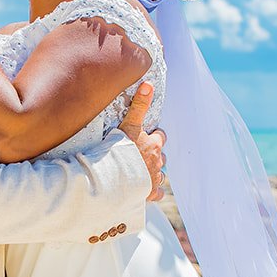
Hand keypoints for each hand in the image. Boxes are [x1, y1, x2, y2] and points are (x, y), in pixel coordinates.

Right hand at [120, 83, 166, 201]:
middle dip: (153, 154)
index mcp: (154, 144)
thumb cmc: (121, 150)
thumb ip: (139, 105)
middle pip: (160, 155)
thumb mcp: (129, 124)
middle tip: (140, 154)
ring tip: (141, 171)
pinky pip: (158, 193)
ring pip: (160, 173)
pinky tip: (147, 191)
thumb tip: (148, 83)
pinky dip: (154, 191)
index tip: (146, 135)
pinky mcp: (150, 192)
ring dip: (153, 171)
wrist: (116, 177)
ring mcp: (154, 177)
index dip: (154, 135)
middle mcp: (158, 160)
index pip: (160, 136)